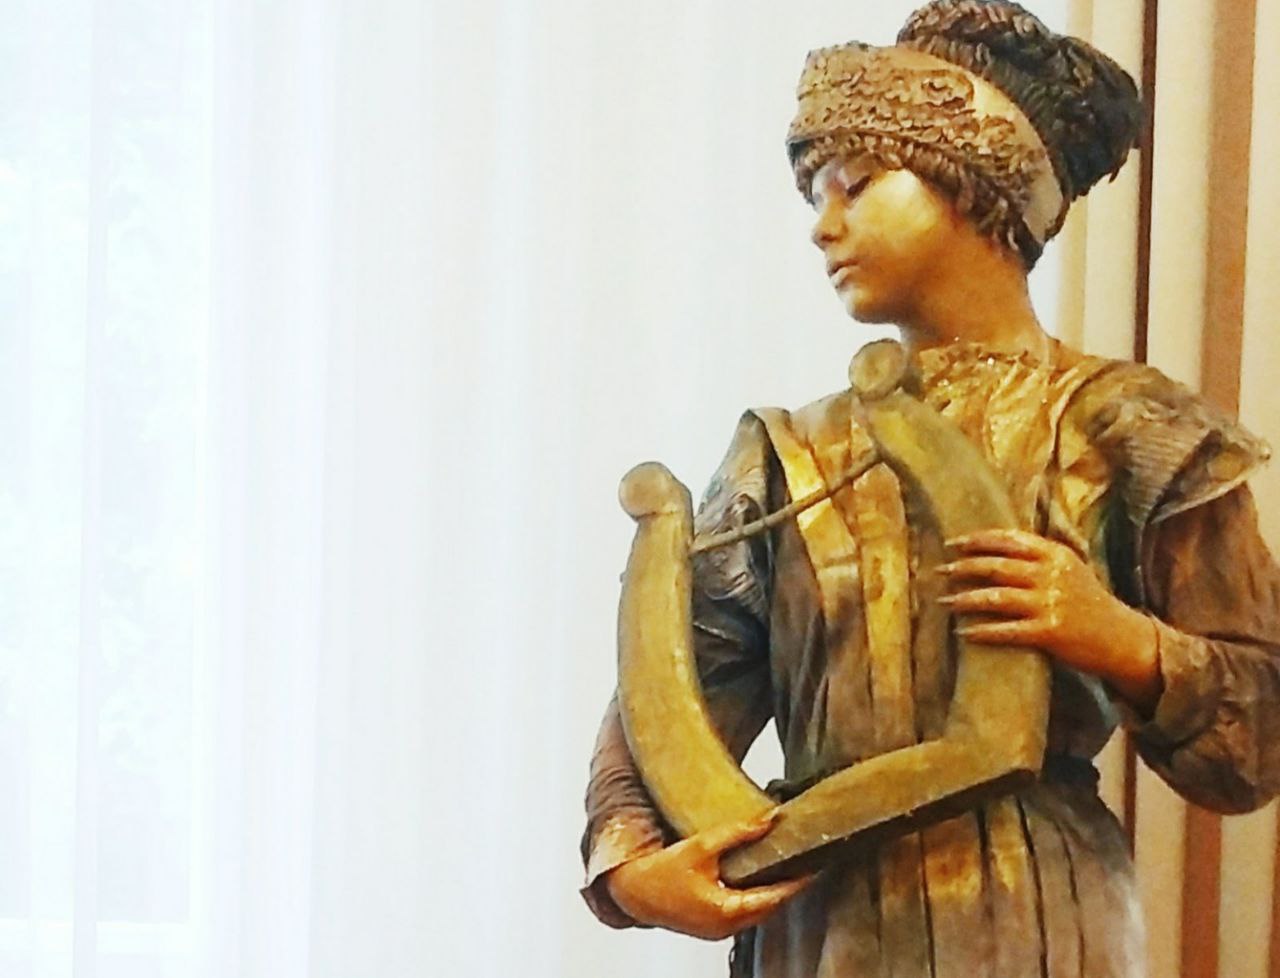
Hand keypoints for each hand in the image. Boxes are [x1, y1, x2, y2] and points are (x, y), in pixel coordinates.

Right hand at [604, 810, 811, 939]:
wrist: (634, 891)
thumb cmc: (662, 871)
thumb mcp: (700, 845)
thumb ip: (736, 833)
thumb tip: (769, 820)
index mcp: (726, 910)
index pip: (775, 897)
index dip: (798, 882)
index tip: (817, 867)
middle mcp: (727, 927)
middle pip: (771, 907)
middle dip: (790, 887)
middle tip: (808, 862)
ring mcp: (720, 930)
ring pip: (759, 912)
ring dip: (774, 892)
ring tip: (790, 867)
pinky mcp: (714, 926)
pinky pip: (745, 913)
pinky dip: (757, 897)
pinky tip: (761, 878)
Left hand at [938, 529, 1161, 713]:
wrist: (1120, 638)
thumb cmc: (1088, 601)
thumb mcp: (1069, 568)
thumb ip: (1038, 555)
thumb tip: (993, 545)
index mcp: (1055, 554)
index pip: (1008, 539)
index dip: (977, 540)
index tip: (952, 544)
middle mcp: (1052, 575)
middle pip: (996, 567)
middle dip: (962, 567)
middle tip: (940, 571)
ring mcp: (1050, 604)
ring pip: (995, 598)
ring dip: (964, 599)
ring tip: (944, 602)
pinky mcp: (1049, 632)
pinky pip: (1006, 630)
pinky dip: (982, 631)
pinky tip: (964, 632)